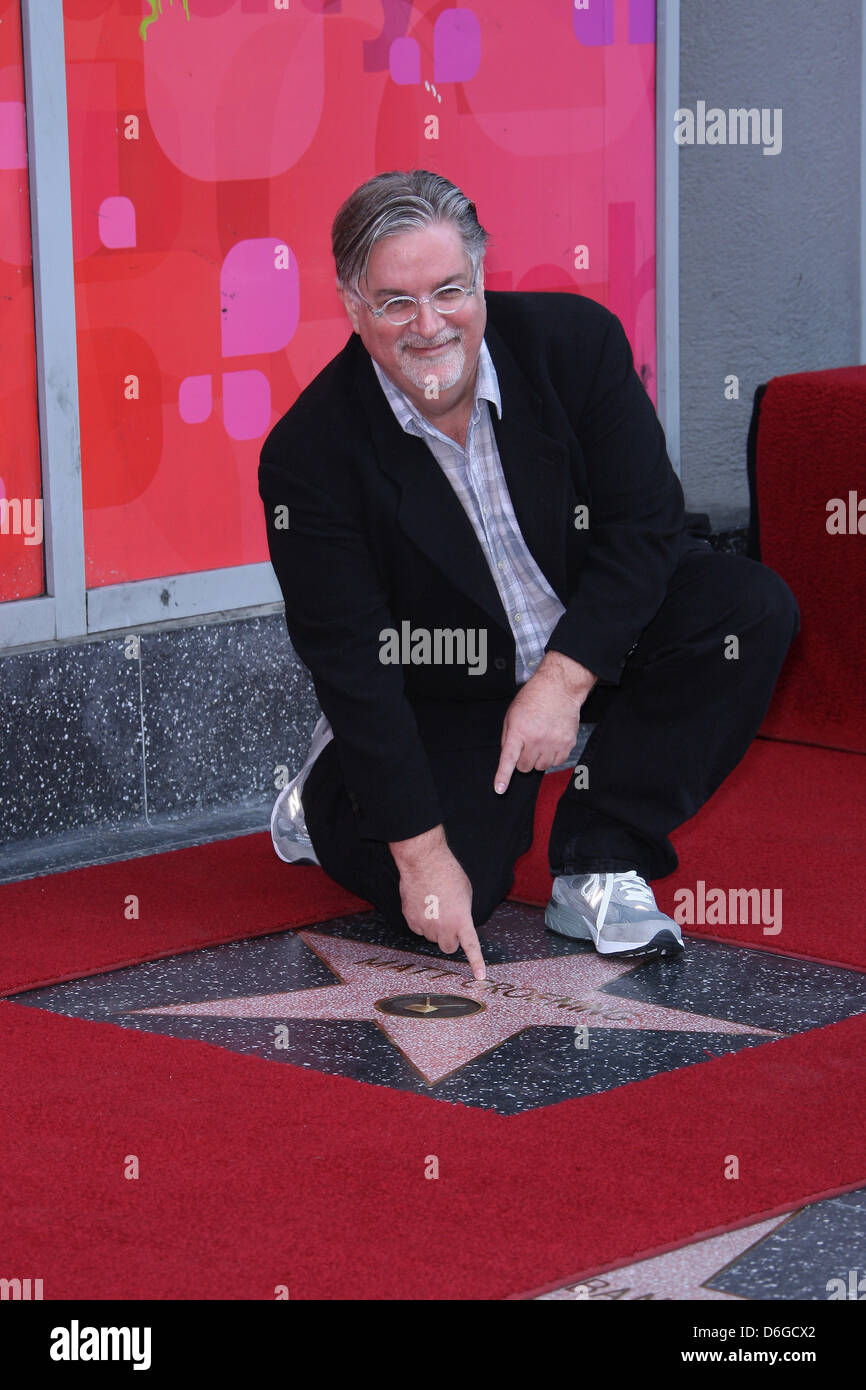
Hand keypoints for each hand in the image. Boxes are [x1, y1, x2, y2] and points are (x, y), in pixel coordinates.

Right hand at [389, 827, 485, 979]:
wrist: (424, 861)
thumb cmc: (448, 873)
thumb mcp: (466, 894)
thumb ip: (463, 913)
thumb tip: (457, 925)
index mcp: (461, 920)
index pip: (471, 947)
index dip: (476, 963)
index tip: (480, 977)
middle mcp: (443, 927)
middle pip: (448, 947)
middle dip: (449, 939)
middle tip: (449, 922)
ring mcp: (425, 926)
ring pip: (431, 937)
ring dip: (434, 927)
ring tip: (434, 904)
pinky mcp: (411, 920)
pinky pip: (418, 929)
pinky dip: (420, 920)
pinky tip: (422, 903)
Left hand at [494, 651, 596, 793]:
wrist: (559, 688)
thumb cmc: (534, 698)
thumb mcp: (512, 715)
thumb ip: (508, 737)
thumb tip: (508, 757)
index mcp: (519, 731)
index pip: (508, 758)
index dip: (503, 776)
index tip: (499, 789)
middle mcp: (536, 738)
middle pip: (525, 767)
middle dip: (523, 760)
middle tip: (527, 746)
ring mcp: (553, 742)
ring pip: (541, 767)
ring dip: (538, 759)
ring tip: (540, 742)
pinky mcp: (567, 744)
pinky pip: (557, 763)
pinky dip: (552, 757)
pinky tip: (551, 743)